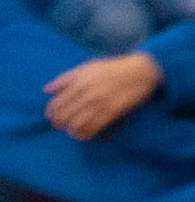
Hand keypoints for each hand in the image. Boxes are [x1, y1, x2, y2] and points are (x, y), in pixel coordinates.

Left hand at [42, 52, 156, 138]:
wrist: (142, 71)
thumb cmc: (113, 68)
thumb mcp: (88, 67)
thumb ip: (66, 78)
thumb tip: (46, 90)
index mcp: (80, 81)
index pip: (57, 103)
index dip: (51, 113)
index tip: (52, 117)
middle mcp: (88, 92)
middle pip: (64, 116)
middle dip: (59, 123)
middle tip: (61, 125)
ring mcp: (101, 102)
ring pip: (77, 124)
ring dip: (71, 130)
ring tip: (72, 131)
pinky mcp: (113, 111)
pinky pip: (94, 127)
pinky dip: (85, 134)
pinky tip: (84, 134)